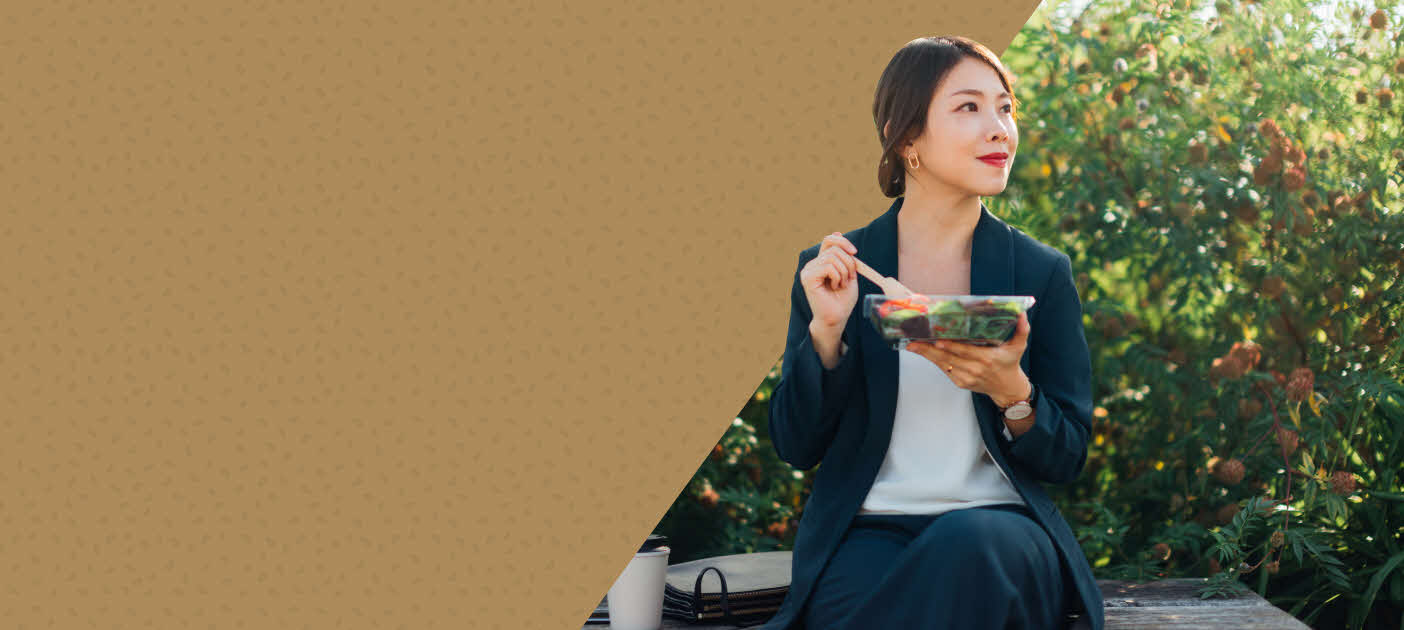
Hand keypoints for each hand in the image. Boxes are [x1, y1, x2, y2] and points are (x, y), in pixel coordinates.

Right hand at [800, 232, 860, 330]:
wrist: (837, 317)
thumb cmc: (842, 299)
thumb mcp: (848, 273)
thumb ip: (844, 256)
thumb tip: (837, 232)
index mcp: (821, 262)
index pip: (829, 240)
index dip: (843, 241)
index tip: (855, 252)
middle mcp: (812, 264)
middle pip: (834, 248)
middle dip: (848, 262)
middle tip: (849, 278)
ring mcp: (808, 271)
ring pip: (832, 257)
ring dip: (844, 272)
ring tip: (841, 285)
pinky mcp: (807, 278)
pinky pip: (828, 267)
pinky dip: (837, 276)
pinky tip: (835, 287)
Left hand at [906, 311, 1032, 404]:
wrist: (1007, 388)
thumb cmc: (1010, 364)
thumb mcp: (1019, 346)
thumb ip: (1022, 330)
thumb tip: (1022, 313)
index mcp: (988, 359)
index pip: (966, 352)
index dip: (951, 347)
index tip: (937, 340)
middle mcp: (975, 370)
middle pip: (949, 358)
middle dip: (929, 350)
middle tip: (913, 341)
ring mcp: (966, 377)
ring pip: (943, 364)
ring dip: (926, 355)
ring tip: (912, 345)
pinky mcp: (961, 382)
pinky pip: (945, 369)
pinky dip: (933, 360)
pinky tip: (923, 352)